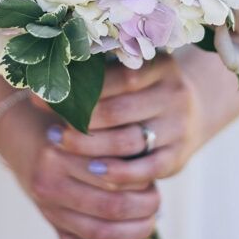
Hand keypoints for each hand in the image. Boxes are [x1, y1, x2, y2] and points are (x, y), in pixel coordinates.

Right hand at [0, 95, 160, 238]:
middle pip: (111, 207)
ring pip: (100, 233)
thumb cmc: (64, 123)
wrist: (20, 134)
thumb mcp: (83, 119)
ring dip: (135, 232)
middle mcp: (51, 183)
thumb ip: (110, 137)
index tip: (152, 171)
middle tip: (157, 201)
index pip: (114, 175)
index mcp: (61, 153)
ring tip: (151, 221)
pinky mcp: (52, 225)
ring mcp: (49, 209)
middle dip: (144, 208)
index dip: (142, 178)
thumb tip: (150, 163)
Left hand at [32, 54, 207, 188]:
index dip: (80, 87)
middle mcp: (174, 94)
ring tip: (60, 143)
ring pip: (128, 140)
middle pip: (119, 111)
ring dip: (90, 145)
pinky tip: (93, 170)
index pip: (118, 76)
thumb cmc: (143, 89)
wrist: (192, 113)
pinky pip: (146, 169)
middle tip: (49, 126)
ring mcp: (178, 127)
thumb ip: (101, 71)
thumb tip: (46, 74)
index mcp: (160, 66)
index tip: (45, 94)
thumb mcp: (133, 71)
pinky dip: (118, 172)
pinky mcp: (178, 157)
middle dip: (78, 120)